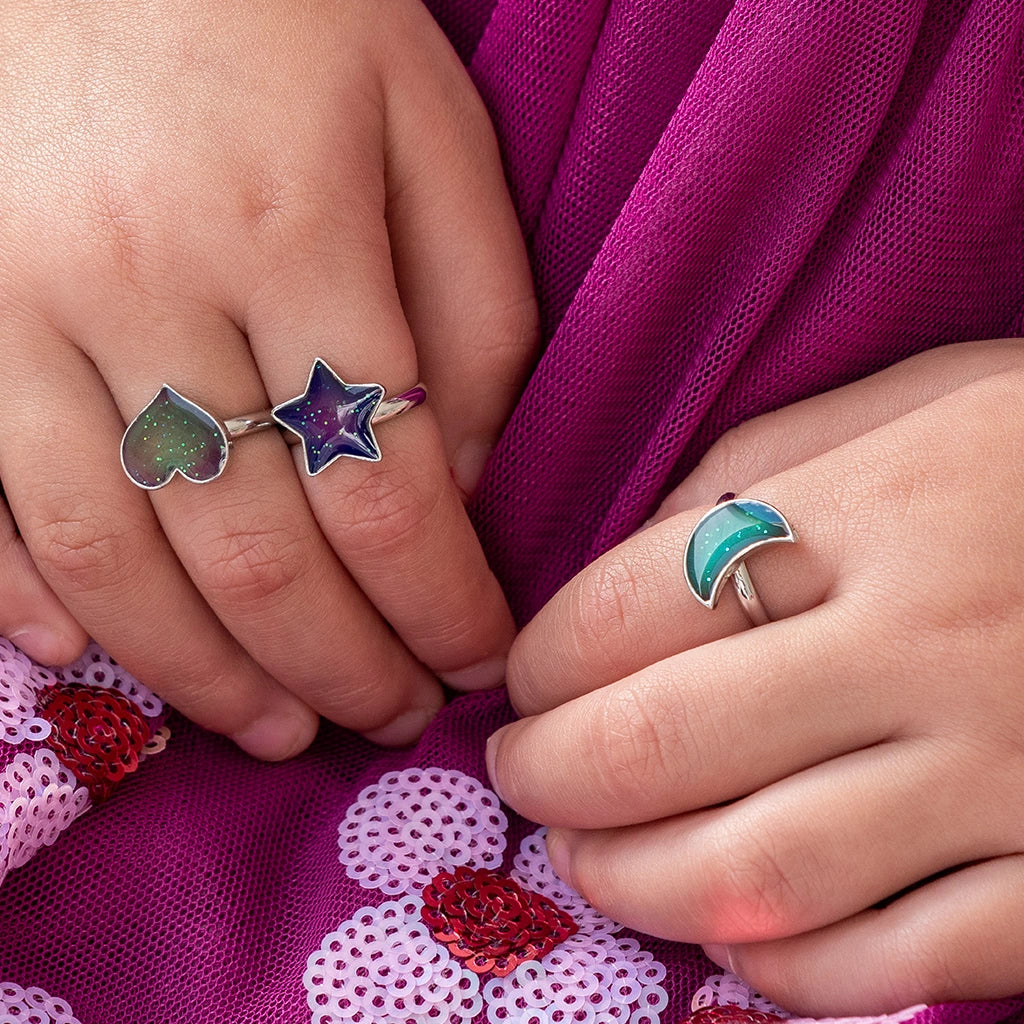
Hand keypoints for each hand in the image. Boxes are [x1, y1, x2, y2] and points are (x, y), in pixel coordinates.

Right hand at [0, 0, 535, 757]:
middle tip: (393, 716)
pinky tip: (103, 660)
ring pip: (112, 555)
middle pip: (257, 552)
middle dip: (340, 665)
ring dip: (203, 673)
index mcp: (294, 233)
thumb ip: (474, 313)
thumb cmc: (289, 14)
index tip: (479, 659)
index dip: (442, 607)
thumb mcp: (431, 129)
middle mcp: (144, 283)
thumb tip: (460, 487)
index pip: (388, 494)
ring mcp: (14, 305)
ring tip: (278, 730)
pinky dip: (40, 602)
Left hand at [488, 338, 1023, 1012]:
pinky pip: (898, 957)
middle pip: (667, 743)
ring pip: (763, 871)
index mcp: (872, 511)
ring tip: (586, 858)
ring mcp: (1003, 771)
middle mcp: (925, 645)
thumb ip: (759, 466)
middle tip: (519, 772)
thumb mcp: (908, 405)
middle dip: (554, 774)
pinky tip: (732, 936)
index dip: (543, 659)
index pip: (632, 603)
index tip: (521, 680)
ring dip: (637, 883)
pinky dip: (786, 969)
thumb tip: (626, 558)